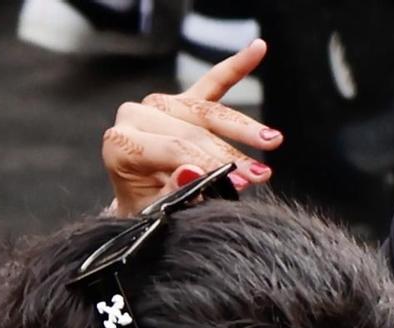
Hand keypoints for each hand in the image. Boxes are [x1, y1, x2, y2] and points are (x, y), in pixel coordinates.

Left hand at [102, 38, 278, 217]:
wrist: (138, 202)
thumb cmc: (144, 209)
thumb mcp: (152, 212)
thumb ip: (170, 193)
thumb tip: (192, 172)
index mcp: (120, 144)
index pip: (173, 148)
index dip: (208, 164)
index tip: (237, 183)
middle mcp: (136, 116)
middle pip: (193, 130)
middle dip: (229, 155)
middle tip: (260, 175)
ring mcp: (159, 105)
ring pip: (208, 111)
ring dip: (243, 128)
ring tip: (273, 142)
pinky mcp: (182, 100)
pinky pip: (211, 82)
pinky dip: (236, 66)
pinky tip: (258, 49)